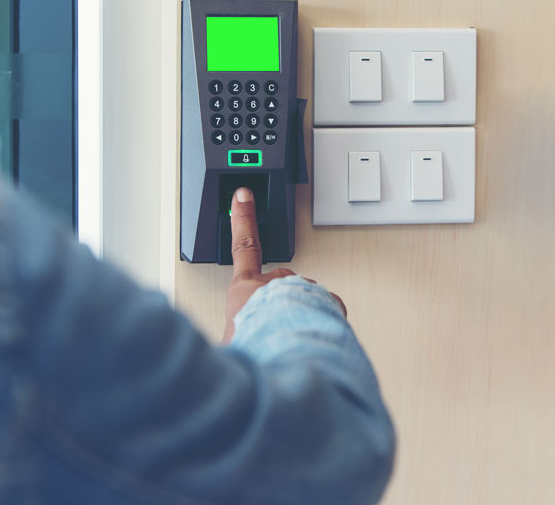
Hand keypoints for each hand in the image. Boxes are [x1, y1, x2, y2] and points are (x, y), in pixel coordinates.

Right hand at [223, 187, 345, 342]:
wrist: (283, 358)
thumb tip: (234, 344)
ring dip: (302, 319)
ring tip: (293, 342)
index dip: (243, 219)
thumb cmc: (253, 356)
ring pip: (304, 302)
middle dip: (281, 307)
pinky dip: (323, 323)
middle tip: (275, 333)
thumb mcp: (228, 345)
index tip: (244, 196)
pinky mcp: (325, 303)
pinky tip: (313, 339)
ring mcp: (301, 293)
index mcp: (243, 291)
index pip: (242, 246)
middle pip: (280, 288)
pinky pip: (325, 312)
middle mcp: (273, 286)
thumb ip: (233, 333)